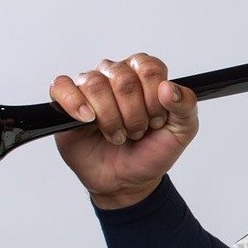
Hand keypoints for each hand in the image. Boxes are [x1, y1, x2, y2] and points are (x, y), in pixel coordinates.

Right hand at [49, 53, 198, 208]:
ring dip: (110, 118)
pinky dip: (74, 103)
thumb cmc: (152, 151)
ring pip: (95, 84)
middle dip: (134, 114)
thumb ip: (186, 105)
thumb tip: (168, 88)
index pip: (149, 67)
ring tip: (118, 135)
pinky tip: (89, 120)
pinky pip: (61, 87)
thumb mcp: (183, 131)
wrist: (128, 180)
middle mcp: (116, 74)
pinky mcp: (64, 103)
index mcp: (144, 74)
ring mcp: (89, 88)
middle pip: (123, 78)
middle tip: (136, 131)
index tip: (156, 120)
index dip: (154, 97)